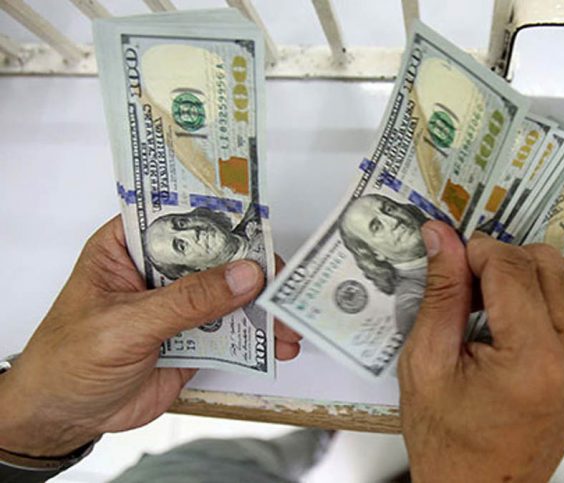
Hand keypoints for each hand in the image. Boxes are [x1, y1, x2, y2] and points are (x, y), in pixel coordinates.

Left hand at [0, 216, 300, 457]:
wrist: (65, 417)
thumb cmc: (69, 361)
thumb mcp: (125, 325)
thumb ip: (187, 301)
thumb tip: (245, 275)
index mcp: (130, 246)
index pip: (180, 217)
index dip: (219, 216)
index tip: (259, 223)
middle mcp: (159, 268)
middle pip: (216, 255)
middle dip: (254, 269)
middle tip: (284, 284)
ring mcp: (180, 302)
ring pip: (231, 292)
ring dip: (262, 306)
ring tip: (289, 324)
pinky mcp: (195, 336)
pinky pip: (234, 328)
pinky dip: (259, 336)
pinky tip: (278, 345)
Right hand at [398, 222, 563, 481]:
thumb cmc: (447, 438)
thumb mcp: (425, 361)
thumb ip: (441, 292)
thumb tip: (441, 236)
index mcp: (531, 359)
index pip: (511, 266)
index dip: (474, 252)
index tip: (452, 263)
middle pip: (549, 264)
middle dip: (503, 262)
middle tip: (471, 290)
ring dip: (548, 274)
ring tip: (511, 299)